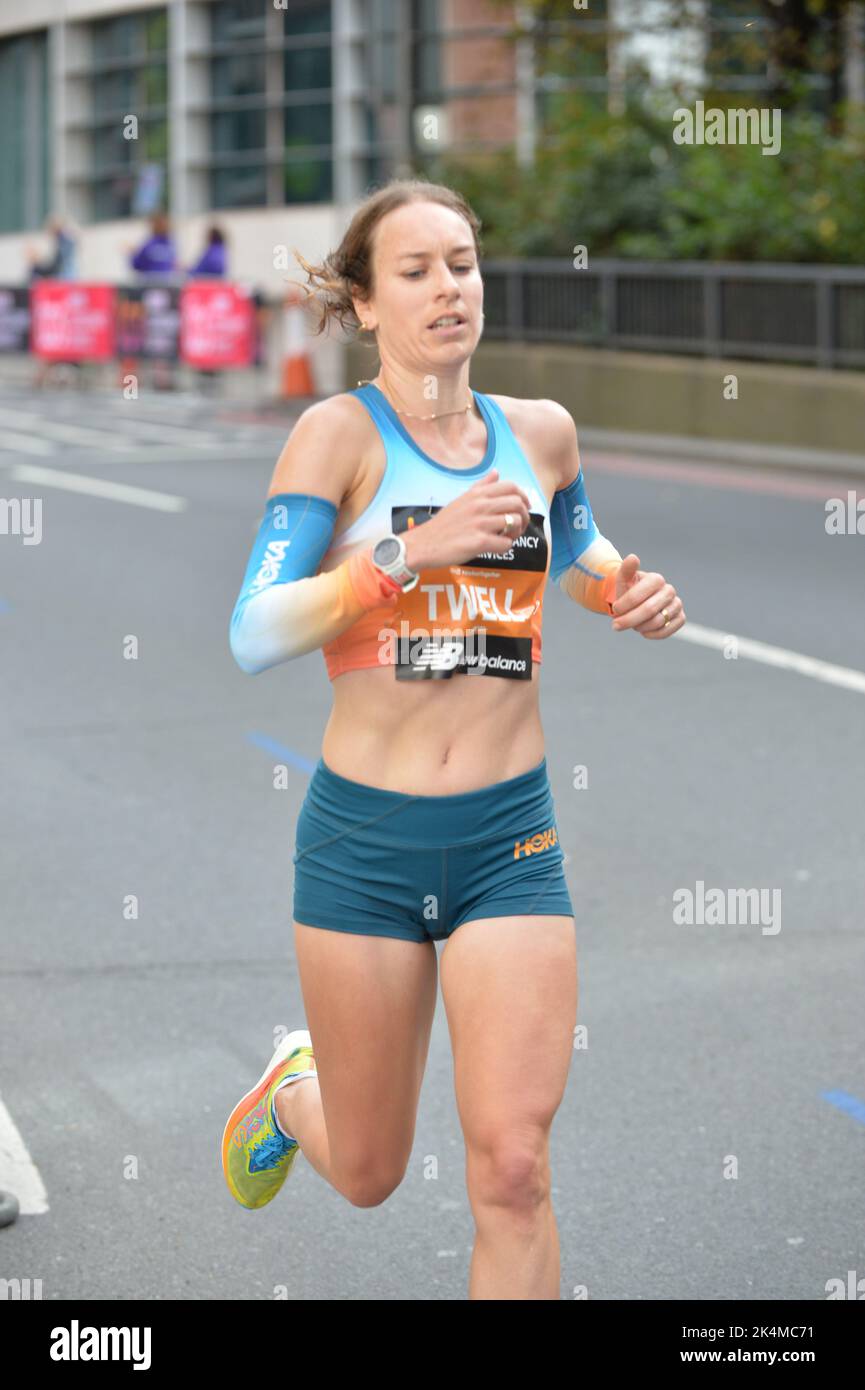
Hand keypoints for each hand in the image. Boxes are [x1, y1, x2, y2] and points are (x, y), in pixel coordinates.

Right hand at [402, 468, 531, 570]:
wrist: (424, 544)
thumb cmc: (444, 524)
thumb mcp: (461, 499)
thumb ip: (481, 486)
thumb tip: (496, 472)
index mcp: (477, 494)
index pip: (511, 486)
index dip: (523, 497)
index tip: (524, 507)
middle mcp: (480, 506)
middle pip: (517, 504)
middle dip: (524, 516)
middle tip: (518, 526)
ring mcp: (480, 524)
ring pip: (515, 523)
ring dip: (516, 532)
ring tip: (507, 537)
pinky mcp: (479, 542)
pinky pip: (506, 543)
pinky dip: (505, 547)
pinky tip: (496, 547)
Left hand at [610, 554, 685, 638]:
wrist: (639, 602)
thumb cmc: (629, 590)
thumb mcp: (624, 580)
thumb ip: (626, 569)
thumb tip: (633, 557)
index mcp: (656, 579)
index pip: (639, 594)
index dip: (624, 604)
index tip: (614, 609)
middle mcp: (670, 590)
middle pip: (649, 610)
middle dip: (629, 620)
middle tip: (615, 625)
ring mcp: (677, 604)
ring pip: (657, 622)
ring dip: (640, 627)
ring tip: (632, 625)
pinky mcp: (681, 618)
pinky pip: (667, 631)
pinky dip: (652, 634)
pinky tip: (643, 631)